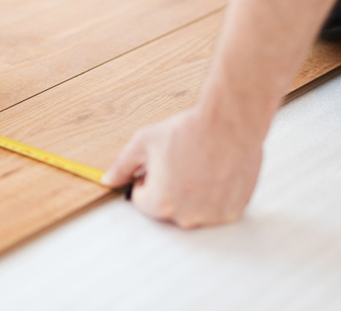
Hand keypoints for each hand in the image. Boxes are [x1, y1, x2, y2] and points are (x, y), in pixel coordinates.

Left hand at [102, 105, 263, 228]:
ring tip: (199, 166)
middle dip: (168, 189)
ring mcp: (213, 217)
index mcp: (161, 203)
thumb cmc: (187, 131)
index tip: (160, 165)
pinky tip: (215, 172)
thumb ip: (122, 166)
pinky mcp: (233, 211)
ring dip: (191, 194)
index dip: (146, 179)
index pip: (141, 201)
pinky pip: (214, 209)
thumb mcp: (144, 143)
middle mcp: (187, 217)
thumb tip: (107, 180)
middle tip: (181, 163)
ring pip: (191, 210)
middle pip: (166, 208)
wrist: (230, 123)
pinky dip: (213, 195)